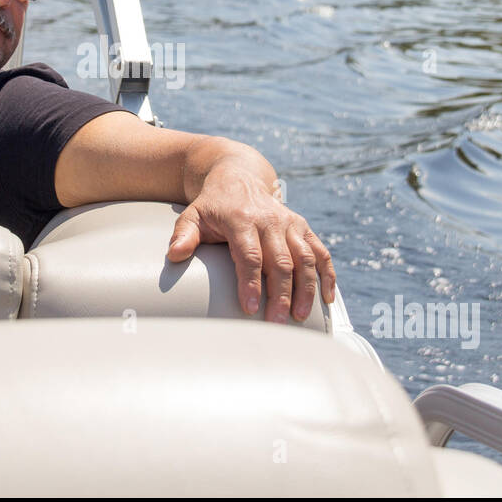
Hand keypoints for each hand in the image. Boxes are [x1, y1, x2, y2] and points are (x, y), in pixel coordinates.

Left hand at [165, 168, 335, 322]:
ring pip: (305, 258)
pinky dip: (327, 275)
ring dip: (306, 288)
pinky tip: (327, 299)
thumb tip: (174, 254)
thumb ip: (183, 235)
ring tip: (301, 316)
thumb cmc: (213, 205)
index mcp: (242, 220)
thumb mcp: (193, 215)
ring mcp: (289, 223)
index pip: (250, 255)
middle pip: (281, 262)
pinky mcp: (302, 227)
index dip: (250, 283)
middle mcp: (270, 220)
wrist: (238, 177)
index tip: (250, 308)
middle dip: (281, 294)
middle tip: (276, 324)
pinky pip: (321, 252)